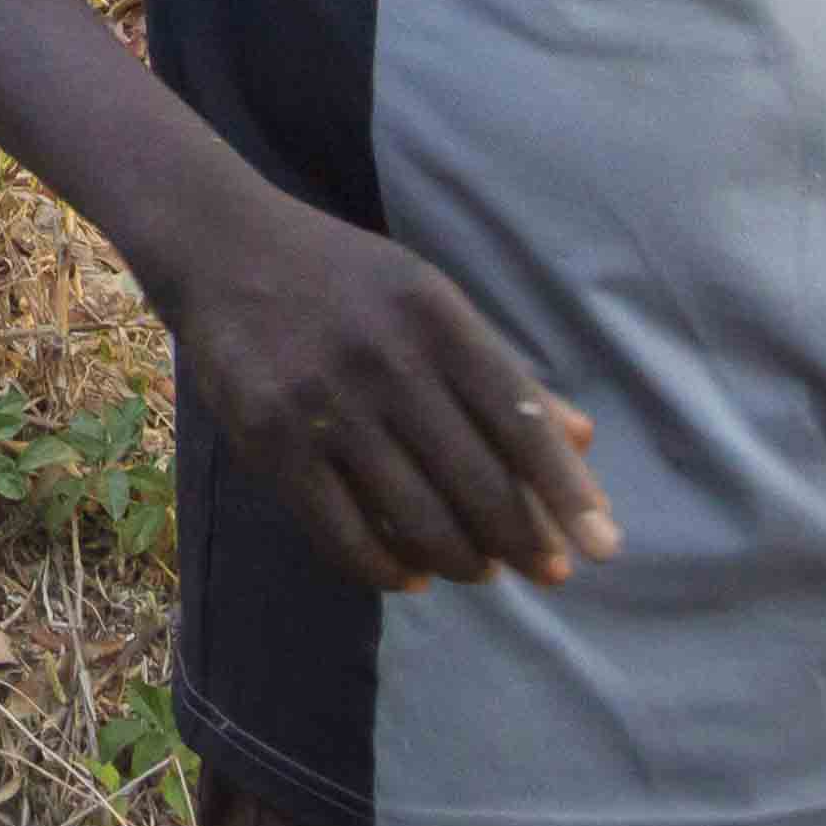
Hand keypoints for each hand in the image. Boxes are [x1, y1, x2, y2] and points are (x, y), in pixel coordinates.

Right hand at [160, 176, 618, 595]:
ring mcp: (324, 407)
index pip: (521, 420)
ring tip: (480, 569)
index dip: (567, 491)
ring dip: (463, 560)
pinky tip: (413, 576)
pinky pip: (344, 535)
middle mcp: (385, 361)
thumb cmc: (343, 278)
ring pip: (417, 519)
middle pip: (477, 482)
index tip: (603, 545)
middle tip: (545, 570)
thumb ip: (501, 369)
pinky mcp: (271, 444)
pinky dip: (389, 571)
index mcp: (435, 318)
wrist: (221, 248)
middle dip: (522, 541)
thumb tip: (582, 439)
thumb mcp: (429, 298)